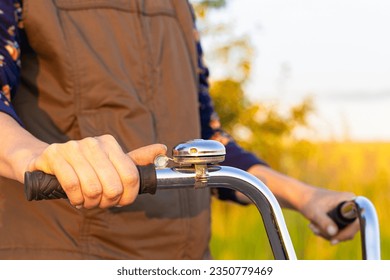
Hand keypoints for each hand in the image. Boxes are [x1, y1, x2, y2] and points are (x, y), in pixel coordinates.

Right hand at [26, 135, 165, 208]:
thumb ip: (135, 160)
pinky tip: (75, 198)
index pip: (131, 176)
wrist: (47, 160)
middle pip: (114, 186)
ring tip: (86, 200)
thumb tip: (163, 150)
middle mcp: (94, 143)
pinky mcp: (54, 155)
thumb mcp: (112, 163)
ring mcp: (73, 147)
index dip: (128, 196)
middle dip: (108, 202)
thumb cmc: (84, 166)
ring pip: (93, 188)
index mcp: (110, 143)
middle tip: (100, 202)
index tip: (121, 202)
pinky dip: (75, 199)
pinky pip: (72, 186)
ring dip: (90, 203)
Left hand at [301, 188, 359, 243]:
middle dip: (332, 234)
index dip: (348, 232)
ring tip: (312, 226)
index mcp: (349, 200)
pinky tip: (314, 227)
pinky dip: (326, 232)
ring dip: (327, 234)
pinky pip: (338, 231)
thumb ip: (324, 222)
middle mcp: (351, 206)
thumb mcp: (315, 212)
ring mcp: (347, 213)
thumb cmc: (308, 201)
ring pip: (343, 232)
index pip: (357, 221)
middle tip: (315, 230)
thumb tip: (334, 233)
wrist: (301, 197)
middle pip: (351, 229)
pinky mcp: (341, 218)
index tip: (334, 239)